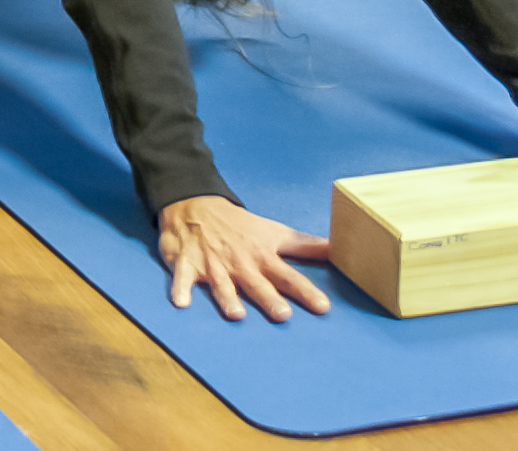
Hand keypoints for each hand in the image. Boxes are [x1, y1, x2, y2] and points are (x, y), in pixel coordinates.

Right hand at [157, 194, 331, 321]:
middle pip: (257, 283)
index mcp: (262, 255)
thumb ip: (305, 246)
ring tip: (236, 314)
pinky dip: (180, 289)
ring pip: (222, 284)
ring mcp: (212, 263)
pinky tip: (181, 303)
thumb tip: (337, 250)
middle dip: (269, 298)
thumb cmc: (239, 225)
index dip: (306, 291)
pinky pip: (182, 278)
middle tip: (282, 314)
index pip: (289, 276)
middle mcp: (240, 262)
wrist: (195, 204)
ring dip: (228, 297)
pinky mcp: (187, 263)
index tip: (323, 307)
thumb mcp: (273, 231)